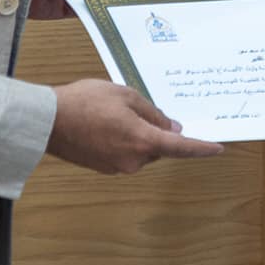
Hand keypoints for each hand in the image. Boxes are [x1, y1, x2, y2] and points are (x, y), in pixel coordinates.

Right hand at [46, 79, 222, 174]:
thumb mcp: (125, 96)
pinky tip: (106, 124)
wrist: (47, 121)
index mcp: (142, 141)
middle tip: (137, 108)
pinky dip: (124, 140)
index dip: (201, 148)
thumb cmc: (85, 102)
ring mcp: (117, 167)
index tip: (218, 148)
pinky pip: (125, 154)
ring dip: (138, 134)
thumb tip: (171, 127)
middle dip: (156, 130)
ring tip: (113, 113)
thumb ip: (153, 113)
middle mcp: (133, 160)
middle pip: (159, 146)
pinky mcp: (104, 168)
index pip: (181, 147)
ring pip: (141, 150)